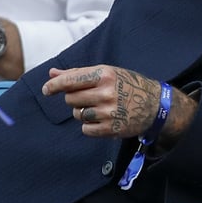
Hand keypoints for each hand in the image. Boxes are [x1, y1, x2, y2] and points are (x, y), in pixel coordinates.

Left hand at [42, 65, 163, 138]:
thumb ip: (78, 73)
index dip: (54, 86)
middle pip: (70, 98)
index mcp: (105, 74)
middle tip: (89, 97)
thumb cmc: (128, 85)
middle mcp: (106, 93)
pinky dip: (90, 125)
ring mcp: (108, 112)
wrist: (155, 105)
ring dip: (83, 112)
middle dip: (75, 98)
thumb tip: (52, 73)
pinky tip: (103, 119)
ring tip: (100, 108)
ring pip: (78, 114)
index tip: (47, 90)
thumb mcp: (107, 73)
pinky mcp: (110, 128)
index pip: (70, 80)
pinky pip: (85, 129)